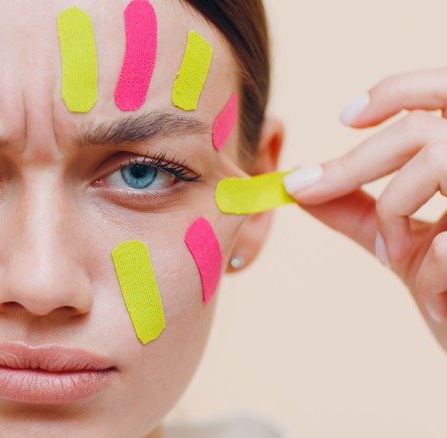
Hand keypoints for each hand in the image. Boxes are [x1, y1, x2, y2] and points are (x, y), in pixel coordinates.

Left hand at [282, 67, 446, 349]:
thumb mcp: (405, 245)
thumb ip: (358, 210)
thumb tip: (298, 183)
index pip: (445, 87)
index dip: (397, 89)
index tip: (343, 119)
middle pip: (422, 129)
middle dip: (352, 163)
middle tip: (307, 188)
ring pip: (436, 162)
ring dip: (394, 213)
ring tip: (397, 257)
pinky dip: (429, 269)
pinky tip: (438, 298)